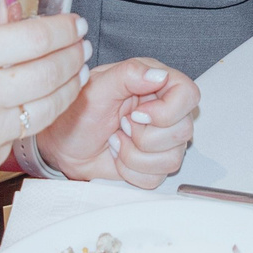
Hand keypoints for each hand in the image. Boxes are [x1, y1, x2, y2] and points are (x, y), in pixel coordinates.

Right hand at [0, 12, 86, 200]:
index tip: (76, 22)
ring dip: (71, 86)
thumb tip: (20, 13)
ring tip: (76, 71)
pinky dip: (36, 114)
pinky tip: (40, 101)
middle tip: (82, 45)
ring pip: (49, 107)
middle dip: (75, 55)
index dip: (64, 28)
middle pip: (51, 71)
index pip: (34, 37)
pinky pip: (23, 133)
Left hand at [38, 58, 199, 186]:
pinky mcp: (153, 165)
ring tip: (116, 140)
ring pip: (171, 159)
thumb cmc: (77, 111)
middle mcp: (165, 112)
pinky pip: (156, 178)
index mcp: (157, 84)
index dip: (168, 110)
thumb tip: (159, 75)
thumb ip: (129, 74)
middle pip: (183, 131)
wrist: (63, 144)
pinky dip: (131, 171)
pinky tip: (118, 155)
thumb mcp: (97, 86)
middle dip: (144, 136)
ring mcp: (162, 141)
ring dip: (134, 155)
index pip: (189, 95)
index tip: (138, 113)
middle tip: (121, 126)